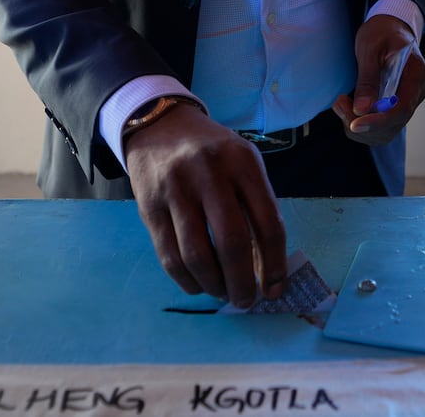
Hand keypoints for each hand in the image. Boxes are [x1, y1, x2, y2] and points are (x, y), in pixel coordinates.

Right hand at [123, 105, 286, 307]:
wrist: (160, 124)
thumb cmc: (212, 151)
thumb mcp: (243, 162)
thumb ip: (256, 206)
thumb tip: (266, 266)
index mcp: (243, 162)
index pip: (268, 222)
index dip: (275, 264)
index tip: (275, 289)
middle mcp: (210, 173)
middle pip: (232, 242)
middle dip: (242, 282)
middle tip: (246, 300)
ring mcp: (176, 189)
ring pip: (196, 255)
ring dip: (214, 285)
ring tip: (223, 293)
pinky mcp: (149, 206)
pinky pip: (169, 256)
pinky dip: (187, 280)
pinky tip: (198, 285)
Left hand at [331, 14, 424, 144]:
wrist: (390, 27)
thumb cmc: (380, 33)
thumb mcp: (369, 48)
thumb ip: (367, 79)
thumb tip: (362, 110)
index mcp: (416, 73)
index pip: (402, 108)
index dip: (378, 121)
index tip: (354, 124)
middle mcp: (418, 91)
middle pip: (394, 123)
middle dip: (363, 122)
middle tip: (339, 103)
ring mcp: (410, 100)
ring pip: (386, 130)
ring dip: (360, 125)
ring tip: (341, 103)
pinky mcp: (399, 106)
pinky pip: (382, 126)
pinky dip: (362, 123)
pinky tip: (348, 107)